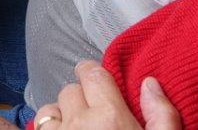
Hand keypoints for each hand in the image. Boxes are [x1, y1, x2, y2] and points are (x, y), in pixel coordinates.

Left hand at [33, 62, 181, 129]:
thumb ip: (163, 116)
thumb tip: (149, 83)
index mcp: (111, 118)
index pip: (91, 73)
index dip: (93, 74)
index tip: (98, 82)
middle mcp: (79, 124)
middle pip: (70, 91)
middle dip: (81, 97)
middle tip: (94, 113)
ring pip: (49, 109)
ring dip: (61, 116)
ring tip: (76, 128)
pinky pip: (34, 126)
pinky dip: (37, 127)